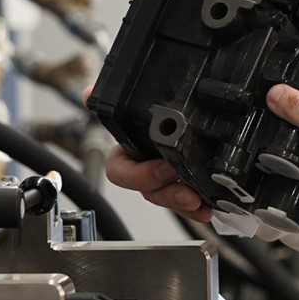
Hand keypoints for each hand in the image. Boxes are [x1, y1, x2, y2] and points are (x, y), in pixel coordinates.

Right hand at [90, 81, 213, 222]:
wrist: (183, 110)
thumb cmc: (152, 109)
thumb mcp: (133, 100)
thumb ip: (111, 94)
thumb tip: (88, 92)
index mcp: (128, 150)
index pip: (120, 171)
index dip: (138, 175)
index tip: (162, 167)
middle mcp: (145, 168)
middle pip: (149, 191)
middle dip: (167, 193)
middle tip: (187, 190)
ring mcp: (165, 179)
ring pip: (168, 198)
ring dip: (182, 202)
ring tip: (199, 201)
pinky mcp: (186, 184)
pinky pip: (188, 201)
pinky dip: (199, 206)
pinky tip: (210, 207)